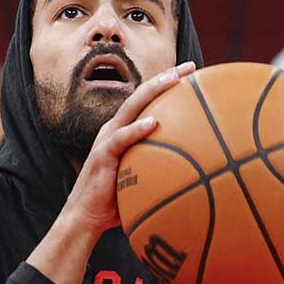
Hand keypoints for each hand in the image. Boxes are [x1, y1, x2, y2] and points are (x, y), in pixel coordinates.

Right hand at [60, 61, 196, 234]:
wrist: (86, 217)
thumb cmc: (116, 201)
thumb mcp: (143, 180)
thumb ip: (162, 171)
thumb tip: (197, 177)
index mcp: (123, 131)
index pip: (148, 101)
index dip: (168, 84)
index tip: (194, 74)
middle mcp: (115, 128)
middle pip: (142, 95)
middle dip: (166, 77)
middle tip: (190, 67)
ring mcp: (107, 139)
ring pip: (131, 107)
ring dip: (153, 91)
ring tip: (174, 80)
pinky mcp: (102, 155)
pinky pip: (121, 139)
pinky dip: (136, 130)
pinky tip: (154, 123)